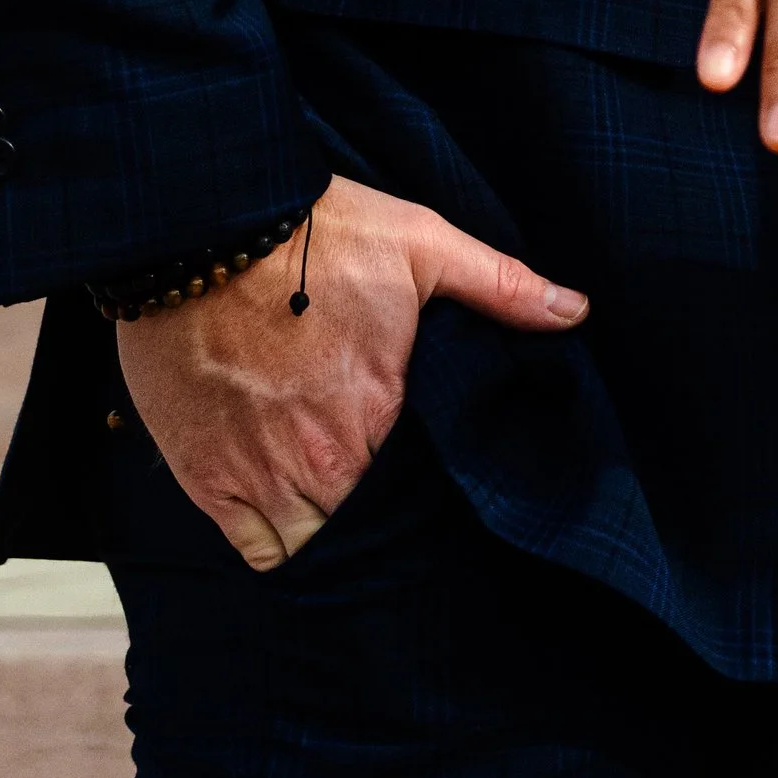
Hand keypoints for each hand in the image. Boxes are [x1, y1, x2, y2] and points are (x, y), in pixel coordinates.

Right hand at [114, 173, 586, 569]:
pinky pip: (249, 547)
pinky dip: (268, 539)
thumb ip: (500, 286)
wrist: (203, 227)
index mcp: (379, 422)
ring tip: (337, 504)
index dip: (424, 499)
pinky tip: (283, 507)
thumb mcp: (422, 245)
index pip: (416, 500)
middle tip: (385, 497)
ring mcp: (256, 478)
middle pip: (362, 534)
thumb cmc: (314, 233)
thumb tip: (575, 311)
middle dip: (376, 524)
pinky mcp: (203, 477)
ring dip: (325, 535)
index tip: (426, 481)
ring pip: (306, 550)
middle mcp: (320, 466)